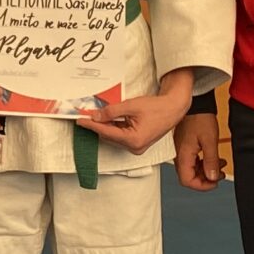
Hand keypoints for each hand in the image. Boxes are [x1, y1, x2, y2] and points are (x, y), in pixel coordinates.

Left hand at [77, 79, 192, 154]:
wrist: (173, 108)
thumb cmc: (157, 107)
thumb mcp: (131, 106)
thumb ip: (112, 111)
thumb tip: (96, 116)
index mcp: (133, 140)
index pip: (106, 132)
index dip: (91, 126)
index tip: (80, 121)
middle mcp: (135, 147)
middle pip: (109, 136)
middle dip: (97, 125)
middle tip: (85, 115)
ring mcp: (137, 147)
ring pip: (114, 137)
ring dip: (105, 126)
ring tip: (95, 115)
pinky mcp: (138, 143)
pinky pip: (121, 136)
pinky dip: (114, 128)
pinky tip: (108, 119)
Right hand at [173, 111, 225, 190]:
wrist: (197, 104)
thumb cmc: (200, 118)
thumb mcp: (210, 141)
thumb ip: (211, 161)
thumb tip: (212, 177)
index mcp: (183, 155)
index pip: (187, 181)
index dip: (202, 186)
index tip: (214, 182)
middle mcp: (179, 155)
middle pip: (189, 177)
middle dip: (206, 178)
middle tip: (219, 173)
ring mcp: (181, 151)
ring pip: (191, 170)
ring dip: (205, 171)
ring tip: (219, 165)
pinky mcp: (184, 147)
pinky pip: (192, 161)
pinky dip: (203, 163)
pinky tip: (212, 159)